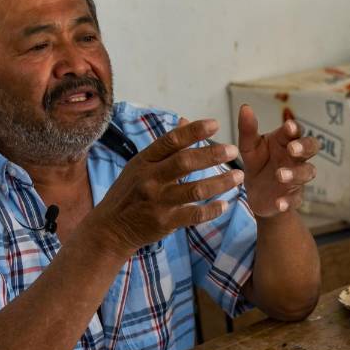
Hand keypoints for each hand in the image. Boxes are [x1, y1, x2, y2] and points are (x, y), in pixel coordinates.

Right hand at [91, 118, 242, 253]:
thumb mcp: (140, 165)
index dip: (194, 131)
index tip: (215, 124)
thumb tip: (185, 120)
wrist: (110, 229)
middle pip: (185, 162)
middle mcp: (150, 178)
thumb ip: (165, 147)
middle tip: (233, 150)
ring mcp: (157, 201)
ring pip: (195, 189)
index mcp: (144, 160)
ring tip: (239, 176)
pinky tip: (225, 205)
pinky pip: (194, 214)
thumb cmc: (129, 193)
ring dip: (220, 182)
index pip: (171, 140)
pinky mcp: (164, 221)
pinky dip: (212, 210)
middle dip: (212, 155)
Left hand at [236, 104, 318, 217]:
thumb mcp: (249, 147)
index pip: (295, 131)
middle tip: (293, 149)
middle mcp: (296, 158)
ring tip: (280, 175)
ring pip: (307, 172)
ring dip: (296, 173)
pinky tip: (278, 203)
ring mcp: (297, 178)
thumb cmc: (258, 163)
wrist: (257, 196)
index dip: (294, 129)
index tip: (288, 127)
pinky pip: (295, 199)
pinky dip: (288, 201)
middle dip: (305, 147)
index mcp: (286, 141)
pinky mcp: (292, 198)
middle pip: (311, 147)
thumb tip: (245, 107)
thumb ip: (248, 129)